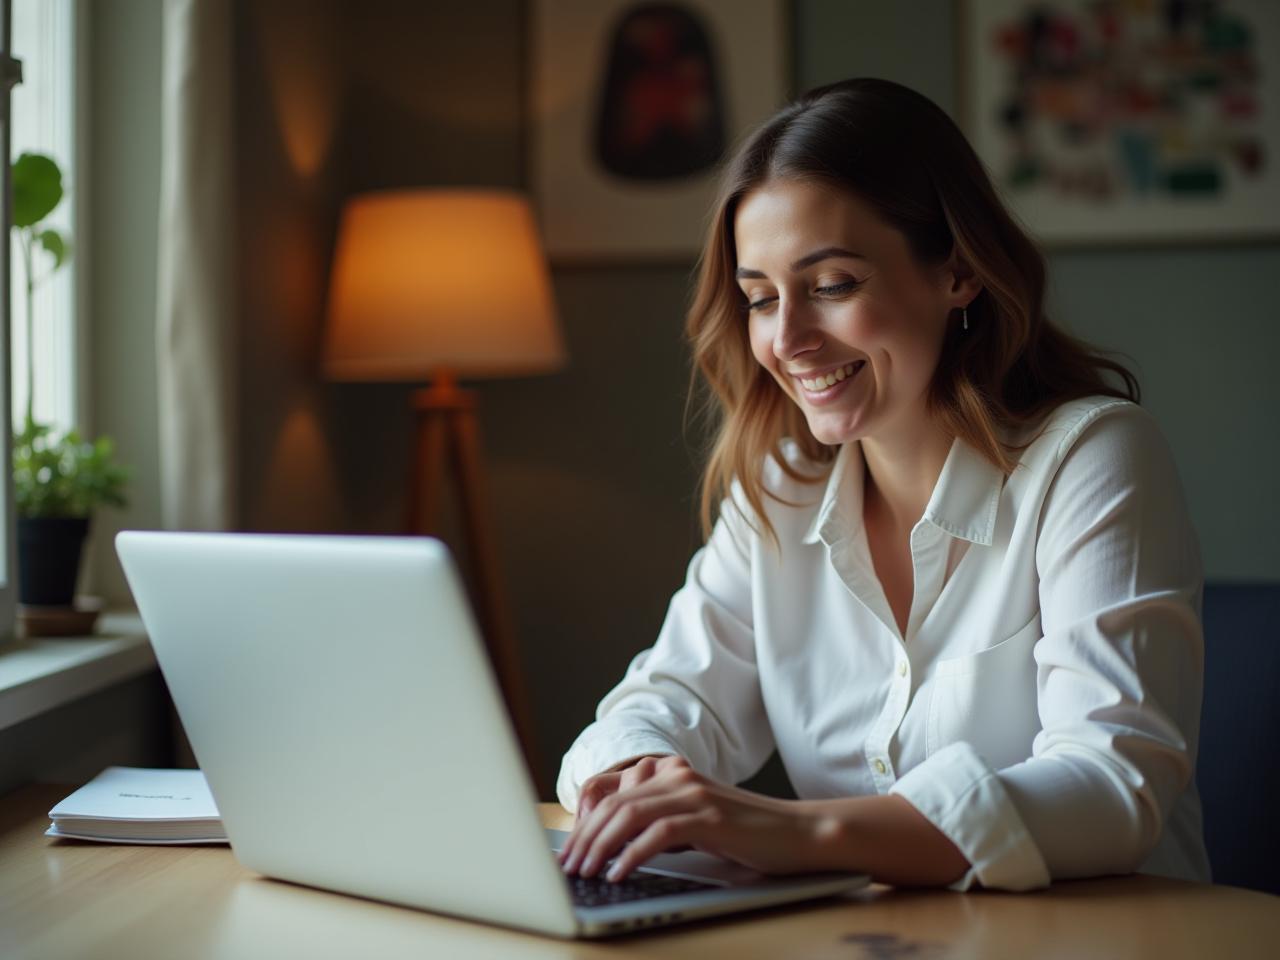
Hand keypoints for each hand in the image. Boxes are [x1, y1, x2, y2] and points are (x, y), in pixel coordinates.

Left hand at [557, 755, 828, 882]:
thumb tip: (614, 849)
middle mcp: (679, 776)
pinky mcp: (709, 817)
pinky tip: (619, 873)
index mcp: (672, 774)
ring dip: (600, 846)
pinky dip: (632, 854)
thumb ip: (661, 823)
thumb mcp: (696, 823)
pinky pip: (658, 833)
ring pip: (629, 814)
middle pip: (614, 803)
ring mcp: (694, 794)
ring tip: (585, 872)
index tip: (569, 850)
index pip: (613, 792)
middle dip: (584, 838)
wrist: (799, 833)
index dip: (584, 821)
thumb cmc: (748, 835)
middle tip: (567, 868)